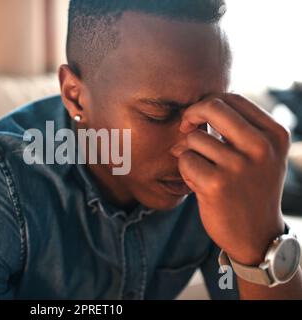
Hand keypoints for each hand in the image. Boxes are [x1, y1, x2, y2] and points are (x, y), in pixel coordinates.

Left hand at [172, 94, 289, 264]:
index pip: (233, 98)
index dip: (207, 104)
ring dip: (189, 151)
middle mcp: (261, 147)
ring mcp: (239, 166)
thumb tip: (198, 107)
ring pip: (194, 137)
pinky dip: (185, 169)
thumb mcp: (259, 154)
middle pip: (212, 106)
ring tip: (201, 169)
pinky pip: (185, 159)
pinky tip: (197, 183)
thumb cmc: (251, 188)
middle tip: (184, 128)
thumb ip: (238, 128)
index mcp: (275, 134)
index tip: (198, 119)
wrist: (256, 236)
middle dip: (191, 115)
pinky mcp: (216, 184)